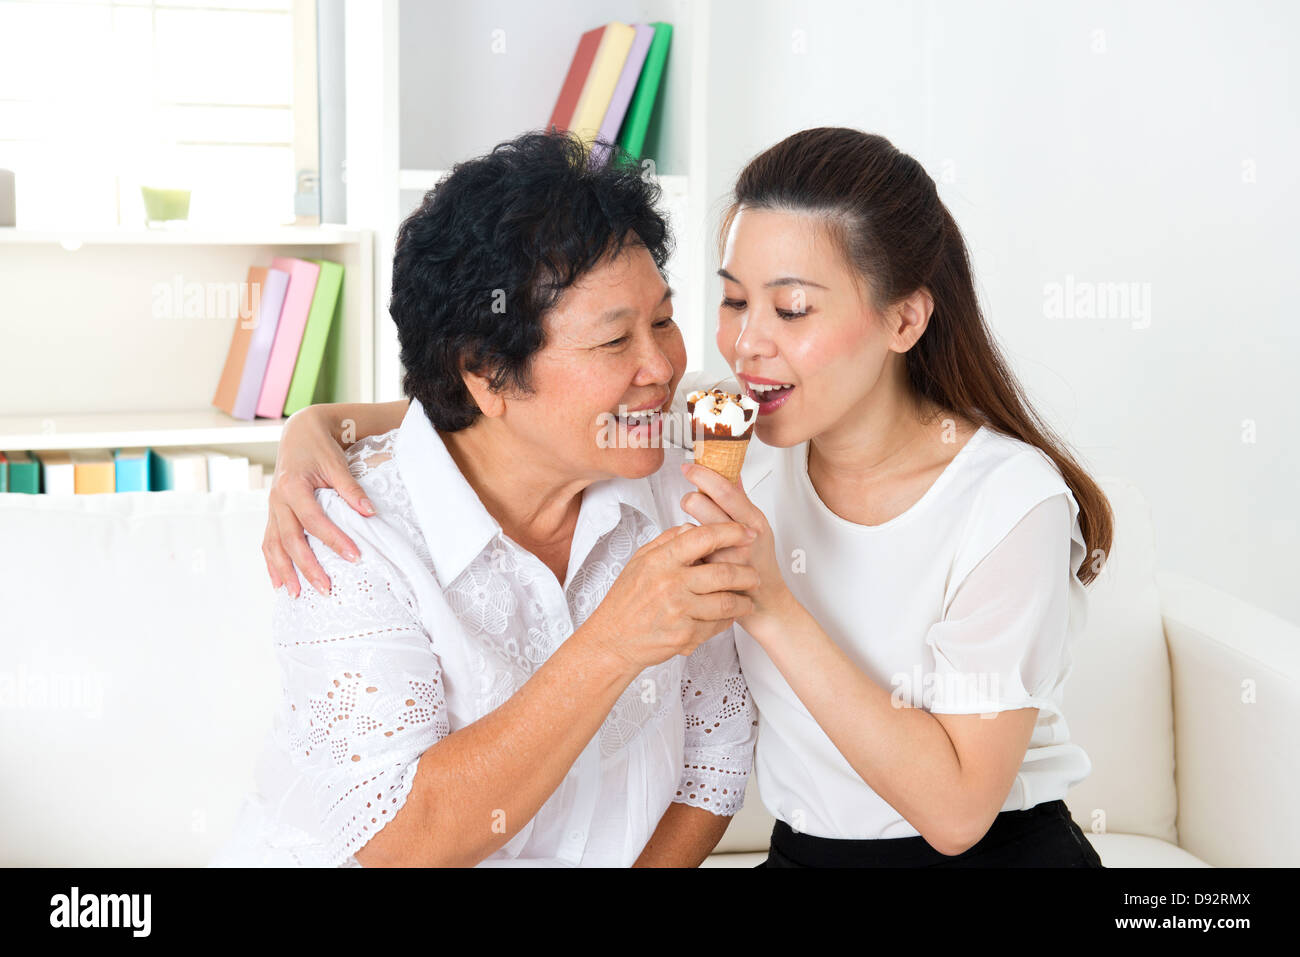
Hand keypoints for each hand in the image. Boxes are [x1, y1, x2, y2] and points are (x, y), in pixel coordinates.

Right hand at [262, 407, 375, 596]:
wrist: (299, 433)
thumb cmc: (320, 448)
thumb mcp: (336, 464)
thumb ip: (351, 489)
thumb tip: (370, 513)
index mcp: (293, 486)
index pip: (314, 520)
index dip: (333, 539)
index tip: (354, 557)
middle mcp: (278, 500)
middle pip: (290, 539)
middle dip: (307, 566)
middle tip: (326, 589)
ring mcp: (272, 508)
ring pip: (274, 545)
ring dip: (284, 571)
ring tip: (296, 595)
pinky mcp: (272, 513)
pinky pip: (268, 541)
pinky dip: (272, 563)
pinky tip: (279, 583)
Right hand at [582, 521, 759, 672]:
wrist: (613, 640)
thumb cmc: (626, 601)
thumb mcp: (640, 562)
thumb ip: (667, 542)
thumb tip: (691, 526)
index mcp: (661, 561)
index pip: (703, 538)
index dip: (731, 532)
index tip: (746, 532)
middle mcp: (671, 584)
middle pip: (724, 572)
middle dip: (747, 573)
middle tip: (755, 575)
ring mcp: (679, 611)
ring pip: (727, 602)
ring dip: (743, 600)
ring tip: (747, 598)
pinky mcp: (685, 635)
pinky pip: (717, 625)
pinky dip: (727, 620)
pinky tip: (728, 616)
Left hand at [679, 463, 791, 636]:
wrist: (766, 604)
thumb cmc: (760, 563)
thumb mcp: (757, 527)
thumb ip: (741, 500)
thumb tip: (732, 473)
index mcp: (754, 520)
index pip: (725, 489)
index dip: (703, 474)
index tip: (689, 466)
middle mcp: (742, 537)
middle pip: (699, 502)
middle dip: (690, 498)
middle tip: (694, 502)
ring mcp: (726, 557)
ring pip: (690, 526)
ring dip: (688, 523)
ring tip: (696, 529)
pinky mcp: (712, 575)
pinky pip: (689, 552)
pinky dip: (688, 549)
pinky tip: (696, 552)